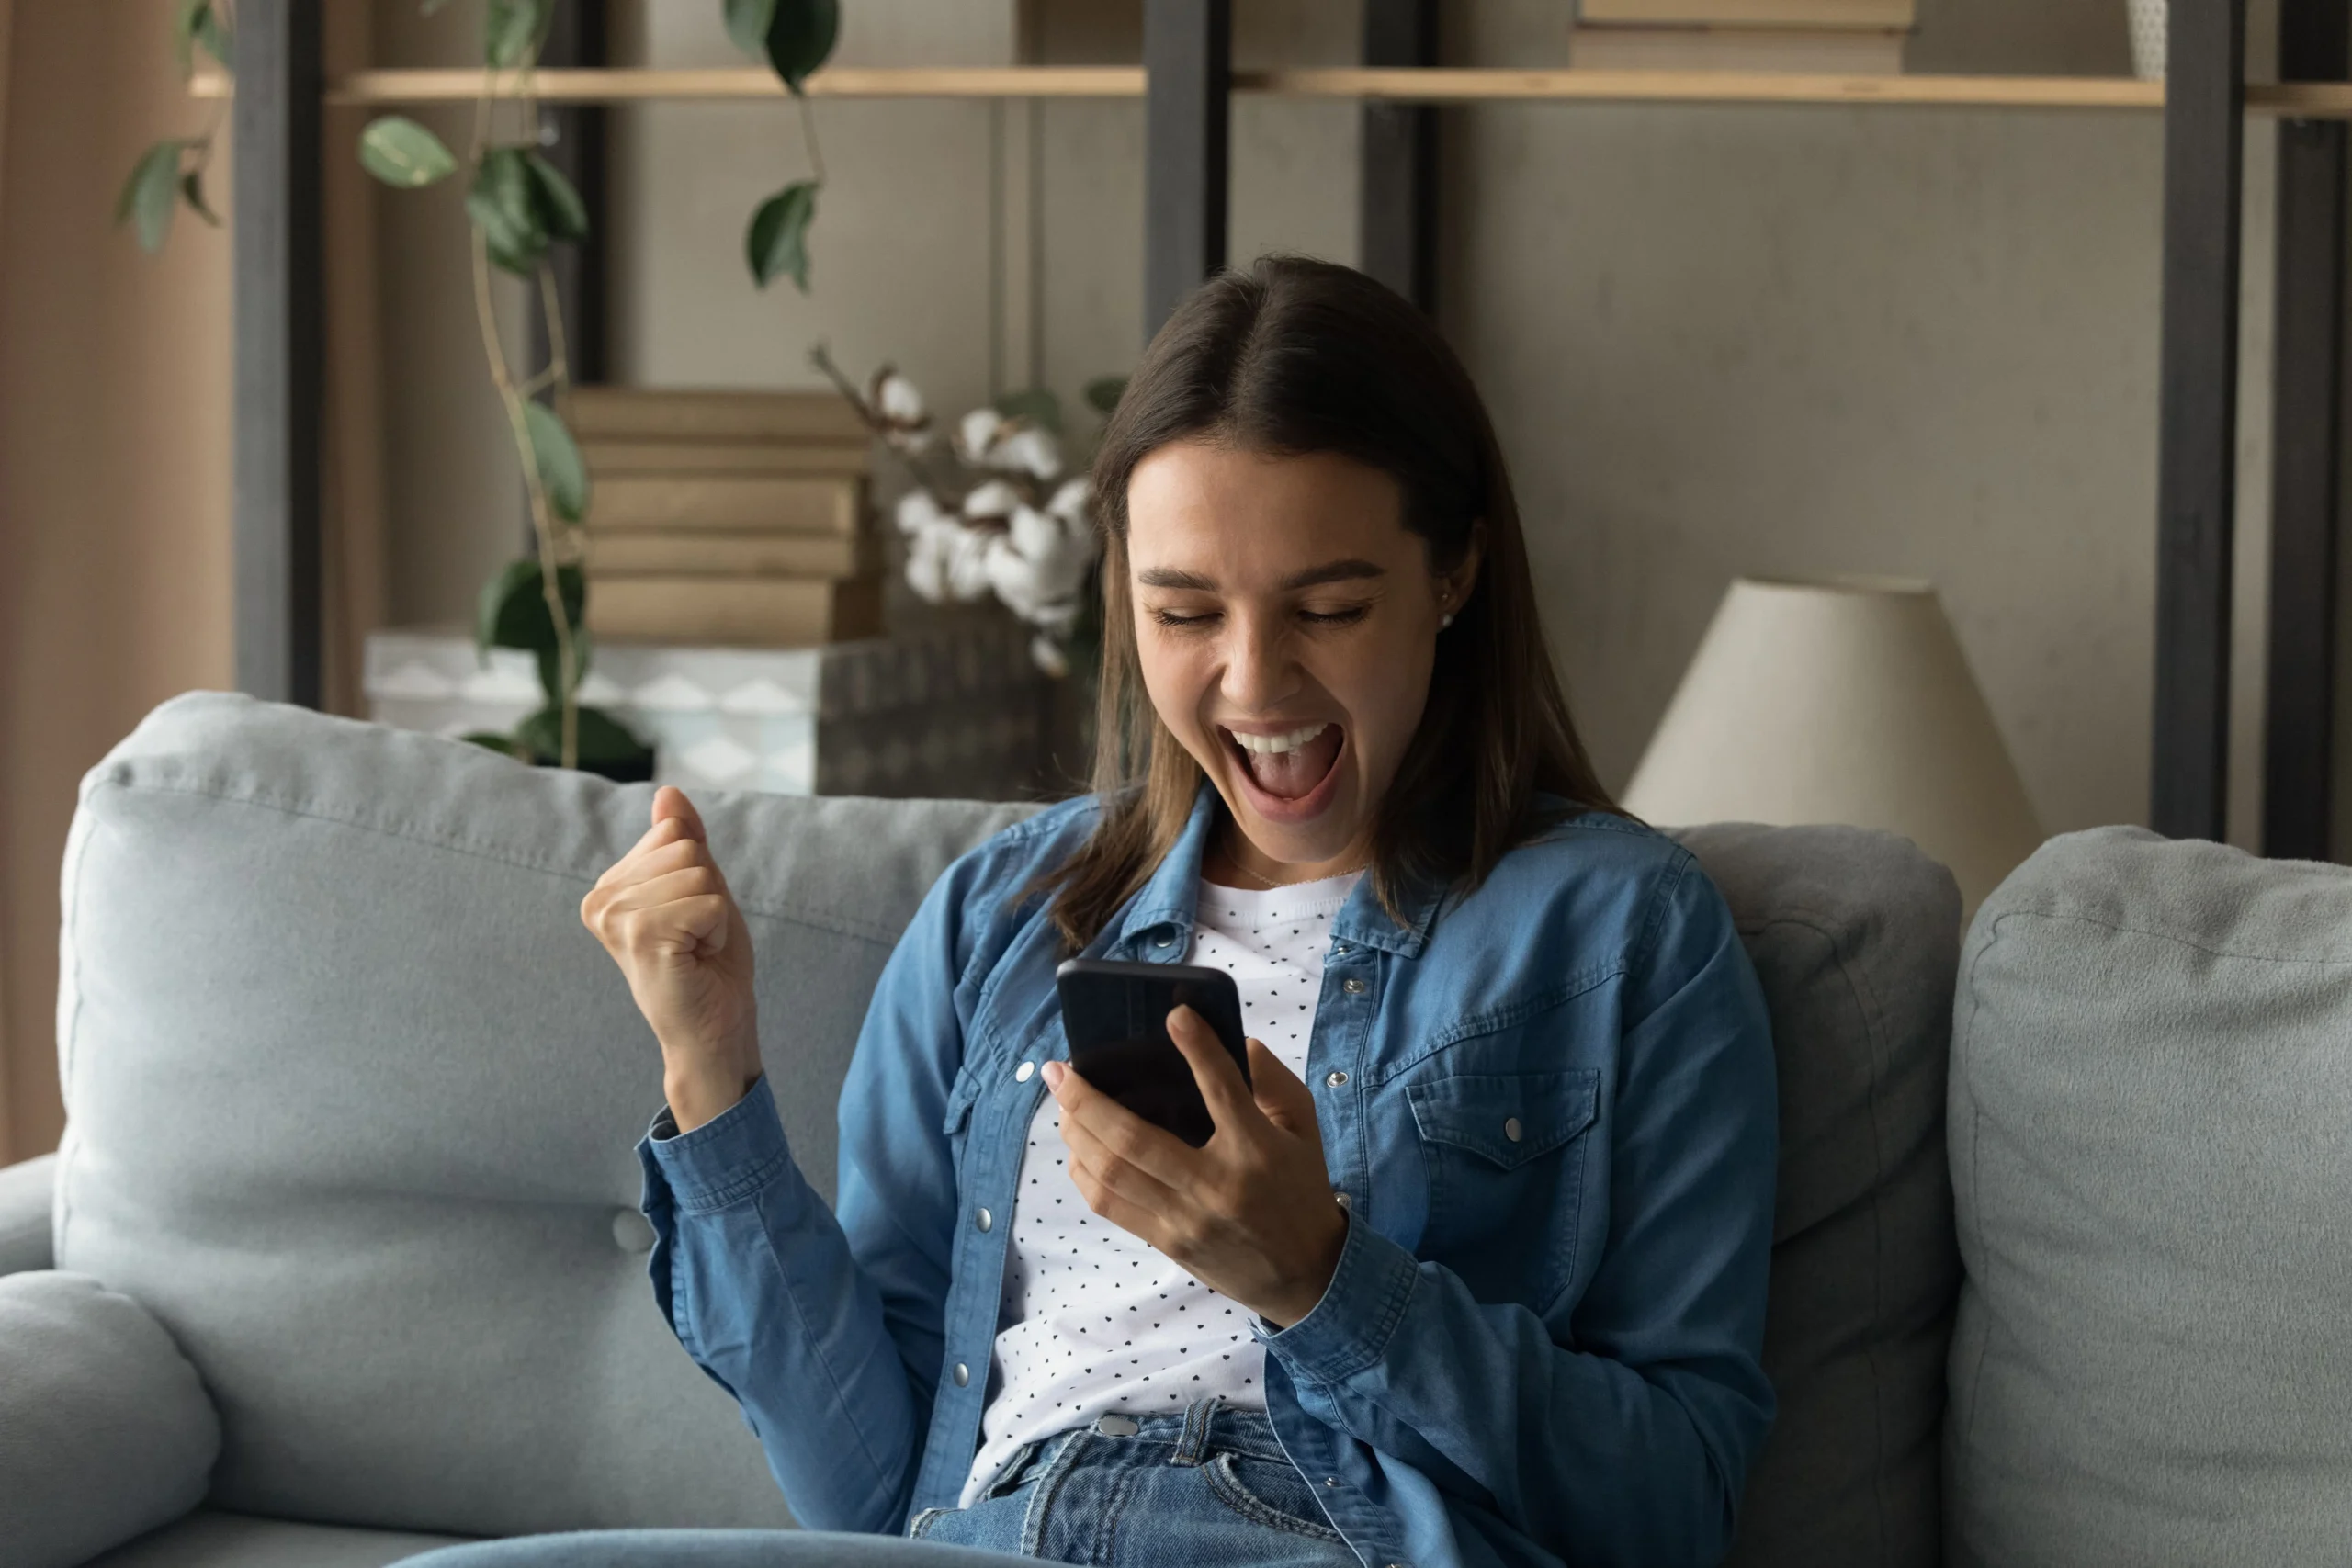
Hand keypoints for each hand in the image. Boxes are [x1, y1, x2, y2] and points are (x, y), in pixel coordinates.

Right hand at [581, 786, 760, 1131]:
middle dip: (710, 892)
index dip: (700, 874)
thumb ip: (685, 841)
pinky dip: (718, 930)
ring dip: (715, 913)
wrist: (713, 1030)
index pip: (672, 832)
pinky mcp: (641, 935)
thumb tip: (668, 792)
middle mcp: (600, 900)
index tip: (690, 919)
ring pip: (699, 873)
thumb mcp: (702, 890)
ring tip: (695, 949)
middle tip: (696, 938)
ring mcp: (616, 918)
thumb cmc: (708, 965)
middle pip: (685, 849)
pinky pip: (709, 901)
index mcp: (609, 887)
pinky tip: (697, 958)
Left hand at [1046, 1006, 1347, 1328]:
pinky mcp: (1168, 1242)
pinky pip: (1111, 1206)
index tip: (1174, 1016)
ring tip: (1062, 1103)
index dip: (1198, 1049)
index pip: (1222, 1090)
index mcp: (1256, 1149)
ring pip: (1112, 1174)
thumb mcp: (1304, 1129)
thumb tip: (1237, 1042)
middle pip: (1134, 1139)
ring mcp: (1186, 1219)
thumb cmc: (1301, 1189)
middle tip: (1059, 1069)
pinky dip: (1085, 1173)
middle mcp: (1215, 1184)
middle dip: (1086, 1100)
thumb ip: (1274, 1081)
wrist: (1304, 1275)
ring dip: (1077, 1134)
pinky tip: (1076, 1147)